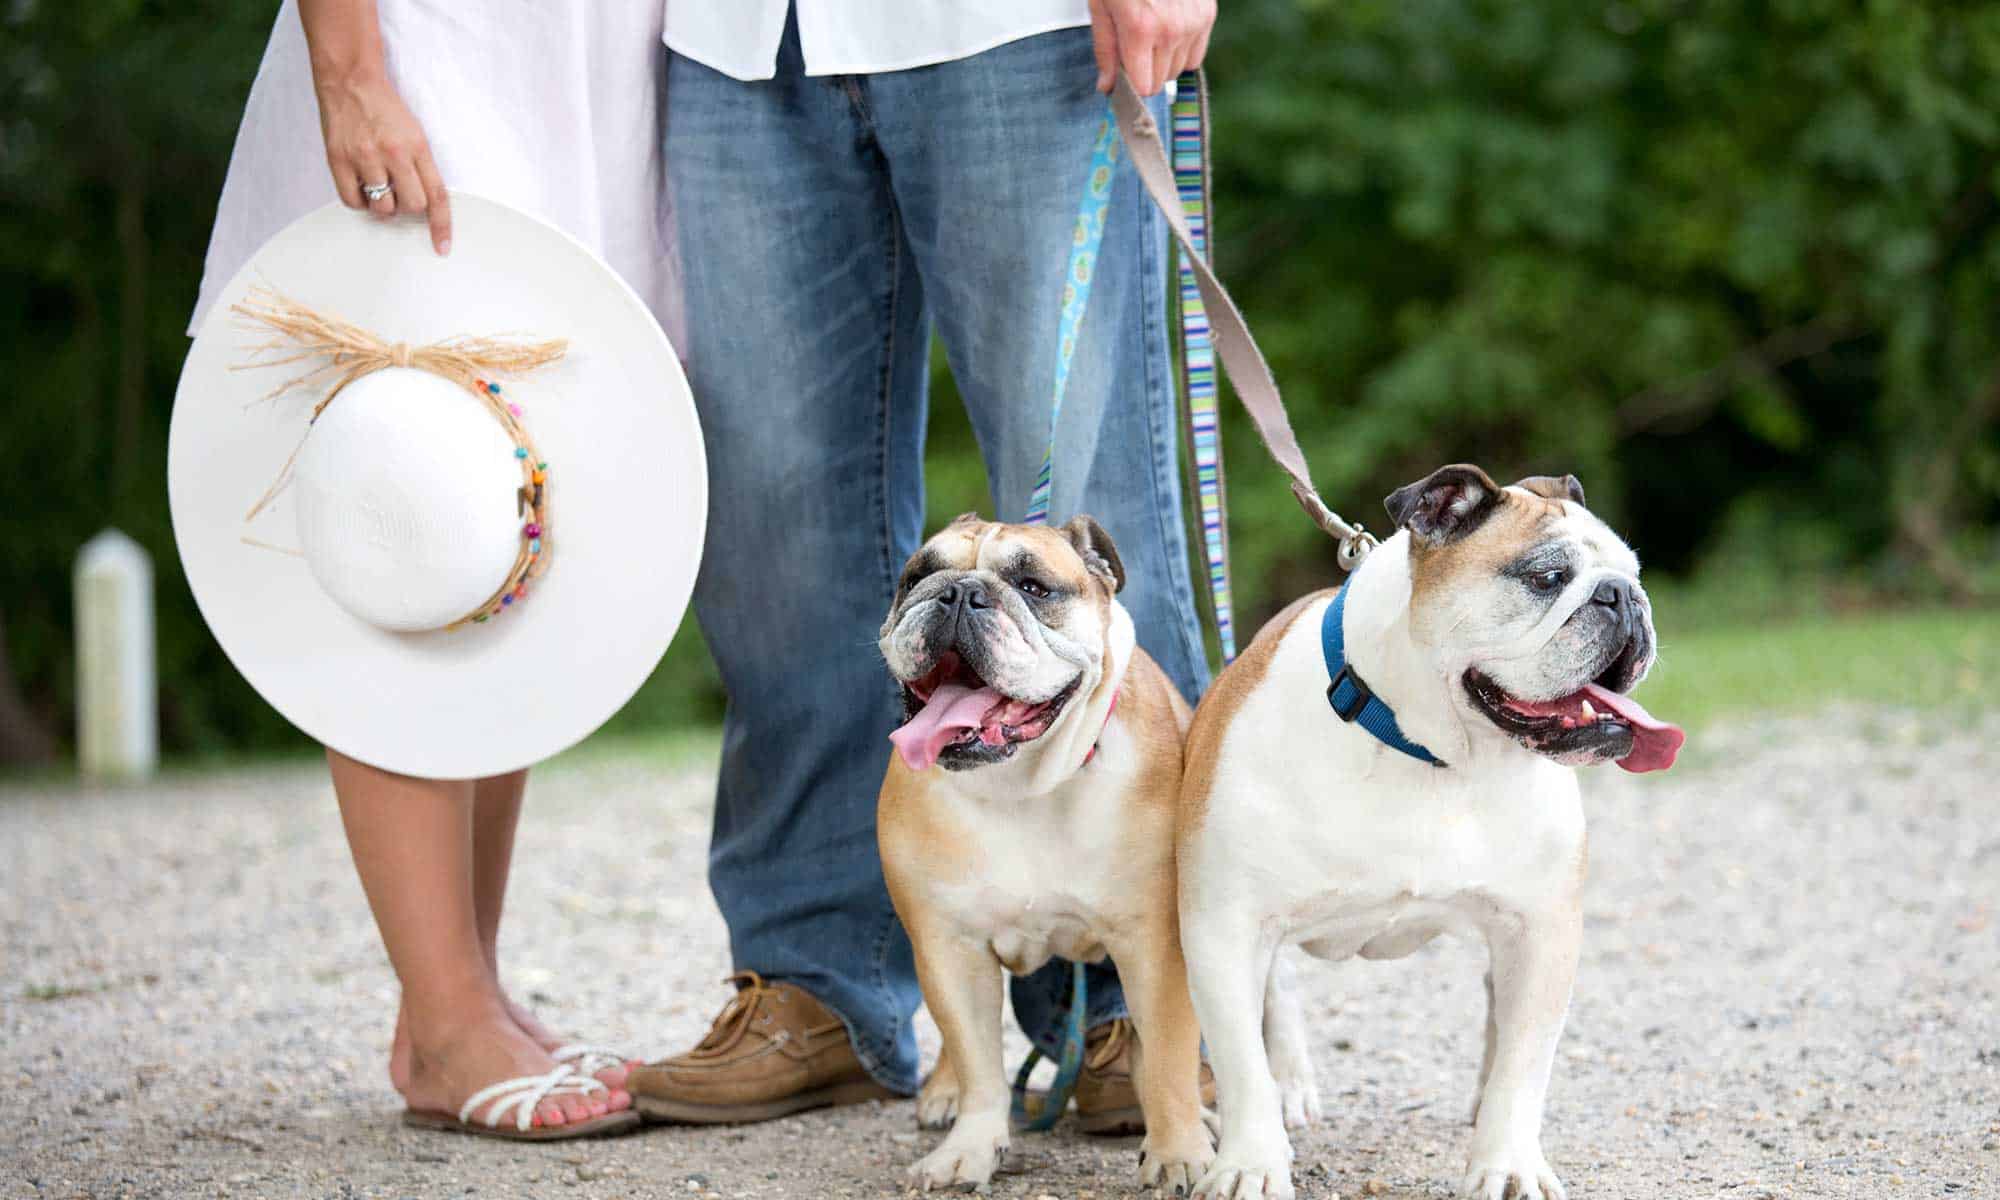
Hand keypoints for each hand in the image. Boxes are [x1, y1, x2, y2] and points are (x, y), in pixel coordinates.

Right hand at [313, 68, 451, 253]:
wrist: (350, 81)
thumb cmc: (385, 108)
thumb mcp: (415, 133)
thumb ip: (422, 166)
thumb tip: (425, 204)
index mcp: (417, 147)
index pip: (437, 195)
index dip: (442, 225)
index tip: (442, 246)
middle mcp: (393, 153)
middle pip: (412, 206)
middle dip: (409, 206)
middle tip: (401, 191)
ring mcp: (364, 157)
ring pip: (382, 208)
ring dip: (383, 204)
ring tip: (379, 183)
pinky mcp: (338, 159)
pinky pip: (352, 202)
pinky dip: (359, 201)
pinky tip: (360, 185)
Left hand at [1087, 0, 1216, 96]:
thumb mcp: (1101, 5)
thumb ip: (1105, 48)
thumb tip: (1106, 86)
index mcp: (1140, 29)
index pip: (1144, 87)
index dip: (1131, 83)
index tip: (1124, 74)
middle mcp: (1171, 30)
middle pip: (1161, 81)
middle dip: (1145, 71)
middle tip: (1134, 48)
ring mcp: (1193, 22)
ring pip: (1179, 70)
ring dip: (1163, 61)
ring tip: (1151, 34)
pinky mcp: (1207, 14)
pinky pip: (1196, 55)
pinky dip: (1182, 49)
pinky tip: (1168, 31)